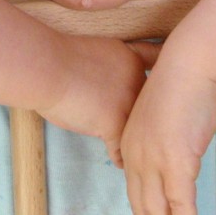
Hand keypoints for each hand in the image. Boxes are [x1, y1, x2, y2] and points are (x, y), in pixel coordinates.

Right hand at [36, 36, 161, 165]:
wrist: (49, 68)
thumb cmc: (61, 58)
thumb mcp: (96, 50)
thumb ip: (111, 67)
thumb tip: (111, 84)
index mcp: (131, 60)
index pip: (154, 70)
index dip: (160, 83)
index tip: (166, 92)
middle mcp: (136, 82)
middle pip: (151, 105)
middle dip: (152, 119)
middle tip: (154, 132)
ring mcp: (128, 104)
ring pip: (139, 129)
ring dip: (140, 143)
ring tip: (144, 155)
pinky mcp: (115, 125)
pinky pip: (120, 149)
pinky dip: (120, 158)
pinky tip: (122, 164)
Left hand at [120, 61, 215, 214]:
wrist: (191, 63)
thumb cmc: (185, 82)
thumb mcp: (168, 115)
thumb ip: (167, 138)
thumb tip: (181, 150)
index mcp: (131, 142)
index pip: (136, 189)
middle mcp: (136, 155)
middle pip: (142, 207)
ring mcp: (154, 160)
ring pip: (158, 213)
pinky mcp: (176, 162)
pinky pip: (180, 207)